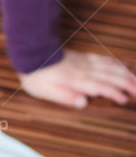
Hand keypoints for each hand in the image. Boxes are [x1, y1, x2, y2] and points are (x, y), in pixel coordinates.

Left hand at [20, 50, 135, 108]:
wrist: (32, 53)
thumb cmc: (36, 76)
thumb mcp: (45, 91)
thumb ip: (65, 97)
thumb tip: (84, 103)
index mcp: (77, 81)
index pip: (100, 87)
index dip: (114, 93)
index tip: (125, 100)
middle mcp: (85, 70)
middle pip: (111, 76)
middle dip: (128, 83)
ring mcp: (85, 63)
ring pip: (111, 67)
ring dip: (127, 73)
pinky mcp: (84, 58)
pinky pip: (105, 59)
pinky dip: (117, 62)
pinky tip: (125, 64)